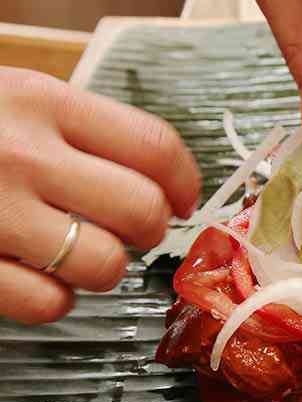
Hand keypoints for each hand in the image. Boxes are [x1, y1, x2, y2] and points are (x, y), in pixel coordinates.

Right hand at [0, 69, 199, 323]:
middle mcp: (21, 155)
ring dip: (103, 269)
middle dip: (150, 230)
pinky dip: (55, 301)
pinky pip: (46, 303)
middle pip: (141, 210)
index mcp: (41, 102)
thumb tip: (158, 177)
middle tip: (133, 231)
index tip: (183, 198)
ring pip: (102, 265)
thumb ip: (75, 127)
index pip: (154, 146)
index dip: (184, 181)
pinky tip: (37, 280)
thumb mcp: (11, 98)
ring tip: (79, 254)